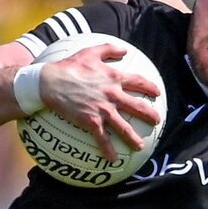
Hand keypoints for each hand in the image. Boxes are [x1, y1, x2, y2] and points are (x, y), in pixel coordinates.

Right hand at [39, 43, 161, 161]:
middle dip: (149, 114)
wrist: (50, 83)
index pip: (138, 82)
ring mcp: (103, 109)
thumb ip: (109, 49)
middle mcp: (112, 94)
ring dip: (133, 138)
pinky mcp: (91, 121)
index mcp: (113, 78)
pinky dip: (108, 150)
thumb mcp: (90, 52)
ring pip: (123, 127)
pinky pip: (102, 138)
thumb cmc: (68, 66)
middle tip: (157, 120)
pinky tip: (113, 159)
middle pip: (137, 106)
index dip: (149, 87)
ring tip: (140, 146)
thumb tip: (124, 49)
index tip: (157, 93)